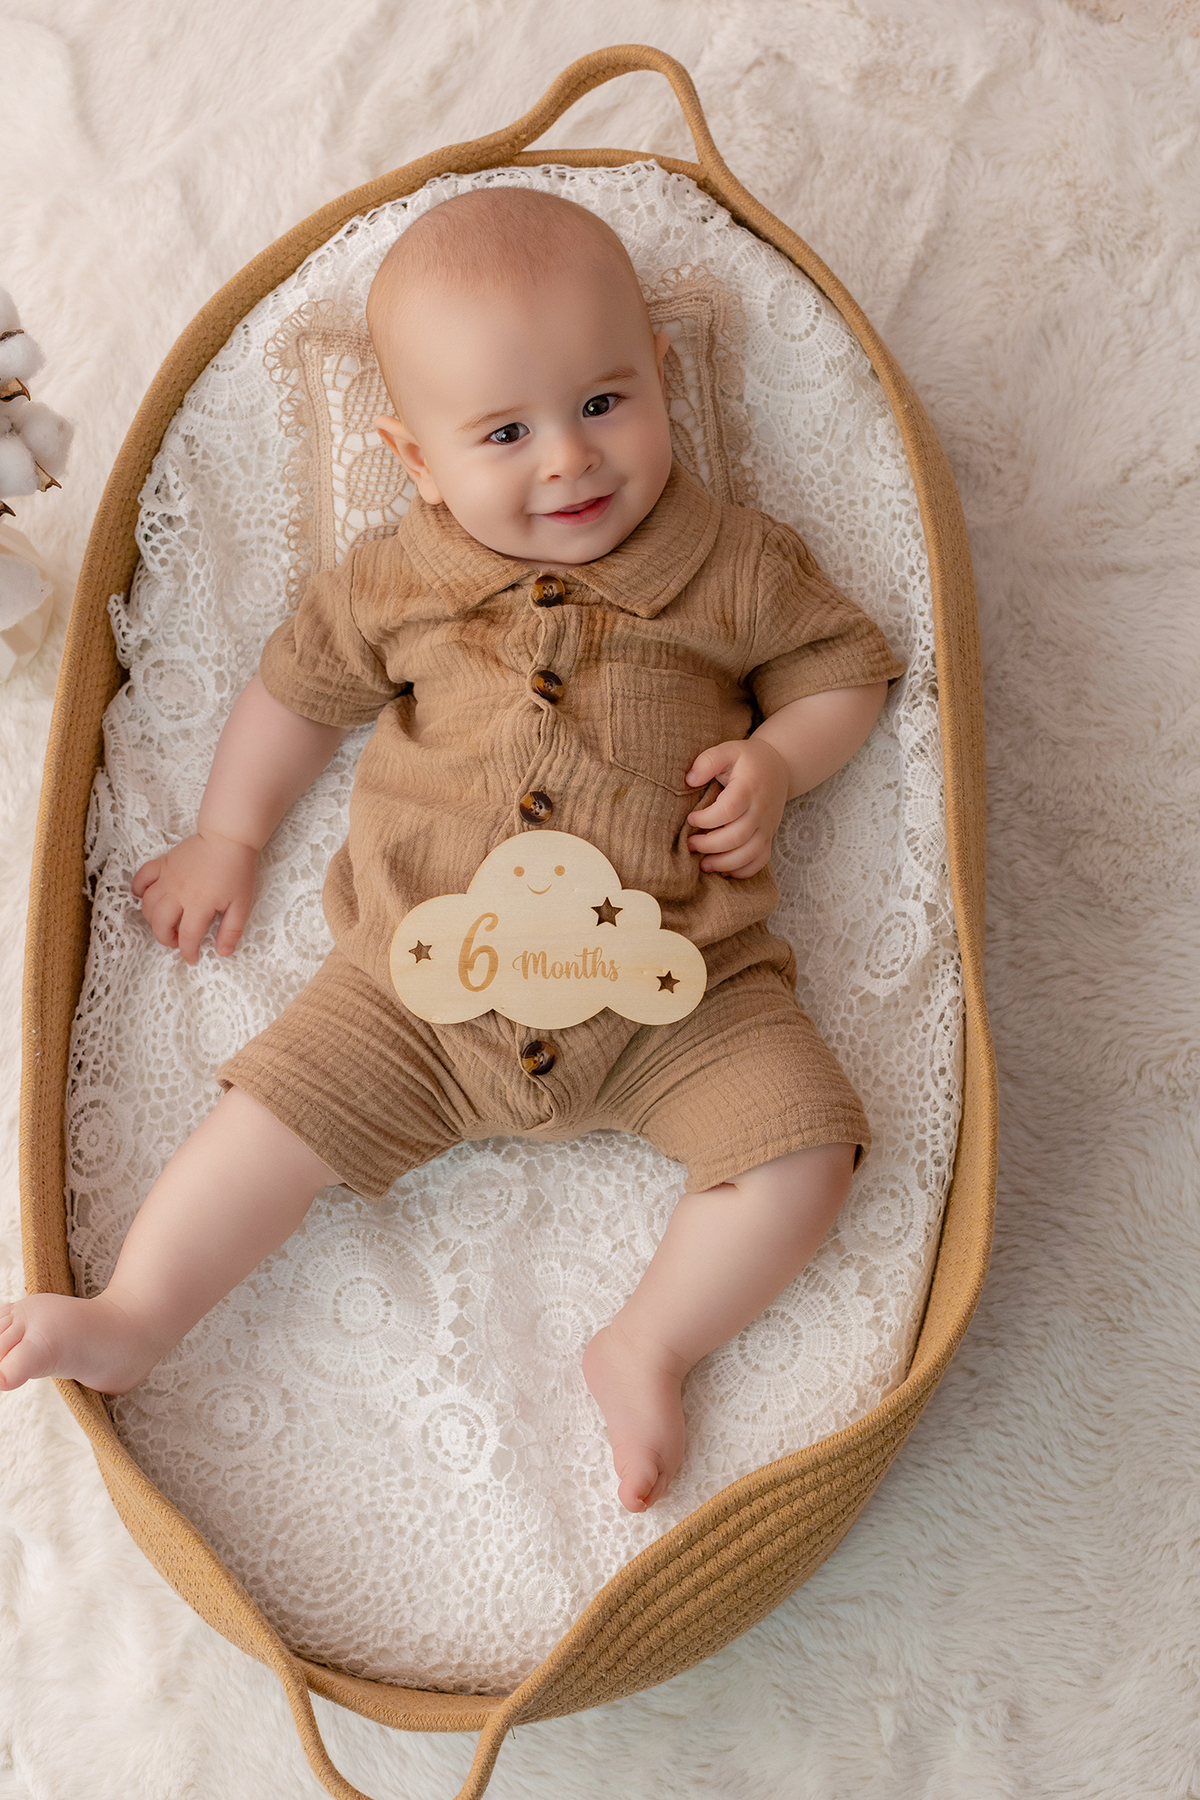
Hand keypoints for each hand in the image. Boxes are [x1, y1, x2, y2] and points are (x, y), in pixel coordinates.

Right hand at [131, 830, 258, 964]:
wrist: (228, 838)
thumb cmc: (238, 871)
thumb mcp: (242, 904)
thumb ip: (231, 930)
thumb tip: (222, 952)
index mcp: (199, 904)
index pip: (187, 936)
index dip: (189, 952)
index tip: (192, 958)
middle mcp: (178, 892)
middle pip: (160, 923)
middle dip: (166, 939)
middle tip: (177, 941)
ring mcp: (167, 877)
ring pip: (147, 905)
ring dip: (152, 919)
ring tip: (166, 923)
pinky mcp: (162, 863)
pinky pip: (141, 878)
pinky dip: (138, 890)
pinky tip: (144, 897)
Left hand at [685, 737, 790, 877]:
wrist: (778, 768)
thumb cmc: (747, 760)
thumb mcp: (728, 750)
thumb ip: (708, 760)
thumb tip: (690, 779)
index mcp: (749, 788)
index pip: (728, 810)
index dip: (707, 819)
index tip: (691, 819)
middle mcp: (760, 810)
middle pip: (737, 836)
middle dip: (709, 845)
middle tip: (690, 844)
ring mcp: (767, 826)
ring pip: (749, 853)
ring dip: (724, 863)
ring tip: (703, 864)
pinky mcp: (768, 837)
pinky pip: (760, 861)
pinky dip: (743, 871)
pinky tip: (724, 870)